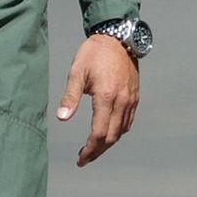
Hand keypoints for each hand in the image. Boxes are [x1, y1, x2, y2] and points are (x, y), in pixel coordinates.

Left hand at [56, 34, 138, 166]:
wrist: (118, 37)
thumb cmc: (95, 53)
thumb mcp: (77, 72)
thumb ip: (70, 96)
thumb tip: (61, 118)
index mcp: (106, 97)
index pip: (99, 134)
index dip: (89, 150)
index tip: (80, 159)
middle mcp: (122, 101)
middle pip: (112, 137)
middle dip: (97, 151)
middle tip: (84, 158)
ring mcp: (131, 99)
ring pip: (122, 131)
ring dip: (108, 143)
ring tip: (94, 147)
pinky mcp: (135, 95)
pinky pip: (129, 121)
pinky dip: (119, 131)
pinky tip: (109, 132)